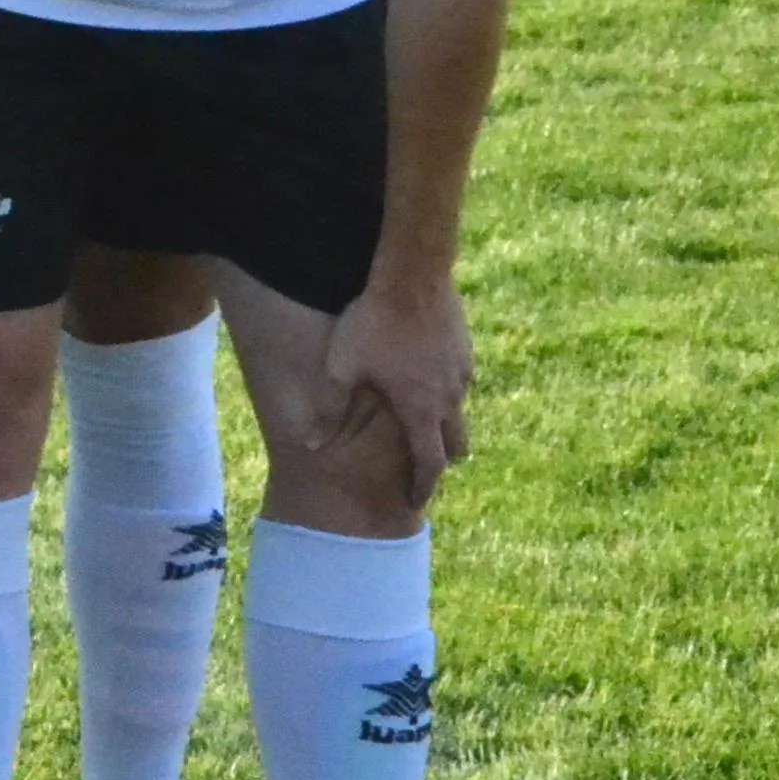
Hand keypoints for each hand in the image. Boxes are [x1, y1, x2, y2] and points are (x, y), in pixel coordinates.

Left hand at [310, 271, 472, 503]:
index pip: (430, 463)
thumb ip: (329, 409)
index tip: (417, 503)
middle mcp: (450, 397)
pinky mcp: (466, 350)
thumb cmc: (373, 323)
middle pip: (456, 443)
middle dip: (443, 461)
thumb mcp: (341, 368)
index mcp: (420, 409)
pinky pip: (459, 382)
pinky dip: (446, 393)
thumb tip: (312, 444)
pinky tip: (427, 382)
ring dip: (446, 425)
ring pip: (460, 412)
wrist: (413, 276)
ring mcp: (463, 373)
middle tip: (426, 470)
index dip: (423, 486)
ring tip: (425, 427)